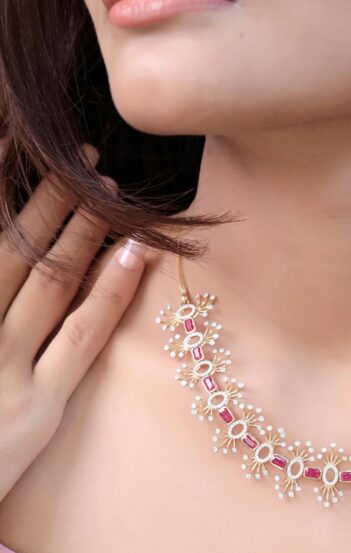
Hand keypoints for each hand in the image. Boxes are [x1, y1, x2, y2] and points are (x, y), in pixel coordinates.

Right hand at [0, 142, 154, 502]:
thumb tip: (17, 256)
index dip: (7, 190)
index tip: (25, 148)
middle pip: (17, 248)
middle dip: (51, 196)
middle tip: (85, 157)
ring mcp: (3, 365)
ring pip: (51, 280)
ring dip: (84, 229)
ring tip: (112, 191)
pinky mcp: (39, 404)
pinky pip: (82, 335)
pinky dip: (111, 290)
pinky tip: (136, 254)